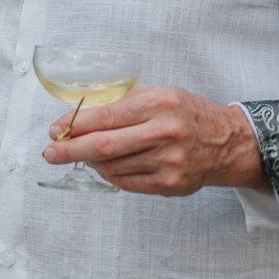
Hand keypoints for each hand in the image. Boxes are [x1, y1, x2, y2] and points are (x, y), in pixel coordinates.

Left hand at [43, 85, 267, 194]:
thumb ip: (120, 101)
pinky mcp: (171, 184)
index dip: (74, 125)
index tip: (54, 130)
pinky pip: (126, 183)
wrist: (229, 143)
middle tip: (50, 152)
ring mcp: (170, 162)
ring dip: (90, 163)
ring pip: (112, 167)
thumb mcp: (158, 94)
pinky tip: (105, 166)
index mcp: (160, 104)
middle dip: (69, 150)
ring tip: (83, 155)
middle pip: (104, 146)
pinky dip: (108, 175)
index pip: (106, 116)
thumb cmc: (186, 114)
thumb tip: (75, 114)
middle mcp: (166, 133)